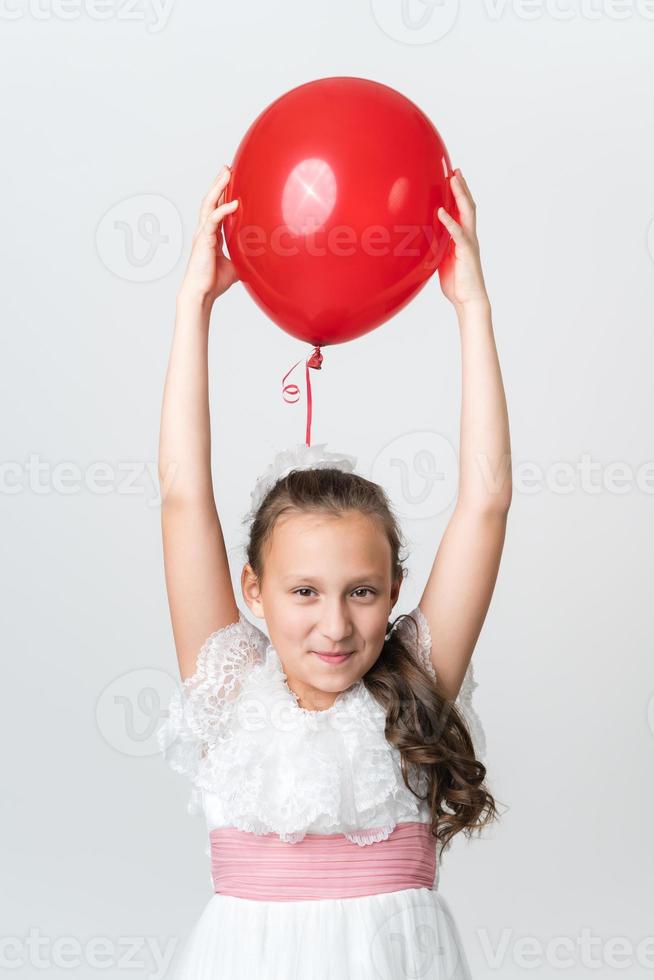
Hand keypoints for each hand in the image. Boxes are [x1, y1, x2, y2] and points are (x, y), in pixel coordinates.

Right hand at [178, 165, 239, 307]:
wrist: (202, 293)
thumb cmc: (214, 281)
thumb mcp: (236, 265)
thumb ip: (244, 255)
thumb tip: (260, 255)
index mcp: (211, 235)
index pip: (216, 209)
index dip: (222, 195)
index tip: (230, 181)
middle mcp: (205, 231)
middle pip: (211, 201)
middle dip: (218, 184)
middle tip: (227, 168)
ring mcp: (203, 234)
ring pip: (209, 205)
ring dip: (217, 188)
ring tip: (226, 173)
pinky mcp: (204, 240)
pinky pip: (213, 220)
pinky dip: (224, 210)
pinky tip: (234, 203)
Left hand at [436, 169, 488, 310]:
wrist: (468, 300)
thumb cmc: (456, 283)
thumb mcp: (442, 260)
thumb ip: (437, 246)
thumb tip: (423, 237)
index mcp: (463, 237)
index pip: (462, 211)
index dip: (459, 194)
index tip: (453, 178)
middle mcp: (469, 236)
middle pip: (468, 206)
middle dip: (462, 187)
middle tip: (455, 171)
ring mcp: (469, 242)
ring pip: (467, 213)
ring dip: (460, 195)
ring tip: (454, 180)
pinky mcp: (466, 252)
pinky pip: (458, 233)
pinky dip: (450, 221)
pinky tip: (442, 211)